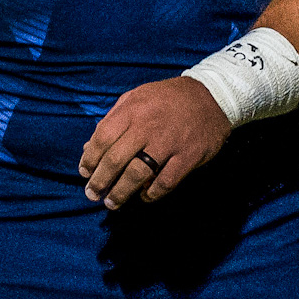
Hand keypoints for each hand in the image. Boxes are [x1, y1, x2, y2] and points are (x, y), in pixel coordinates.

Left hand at [79, 77, 232, 208]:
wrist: (214, 95)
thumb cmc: (169, 98)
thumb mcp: (138, 97)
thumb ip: (113, 119)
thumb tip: (89, 148)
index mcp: (133, 109)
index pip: (102, 138)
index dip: (90, 158)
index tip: (85, 173)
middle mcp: (148, 126)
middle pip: (115, 160)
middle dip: (100, 181)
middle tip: (92, 194)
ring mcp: (169, 142)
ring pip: (137, 174)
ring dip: (121, 193)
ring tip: (112, 203)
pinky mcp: (188, 156)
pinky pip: (165, 182)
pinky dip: (152, 193)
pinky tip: (144, 196)